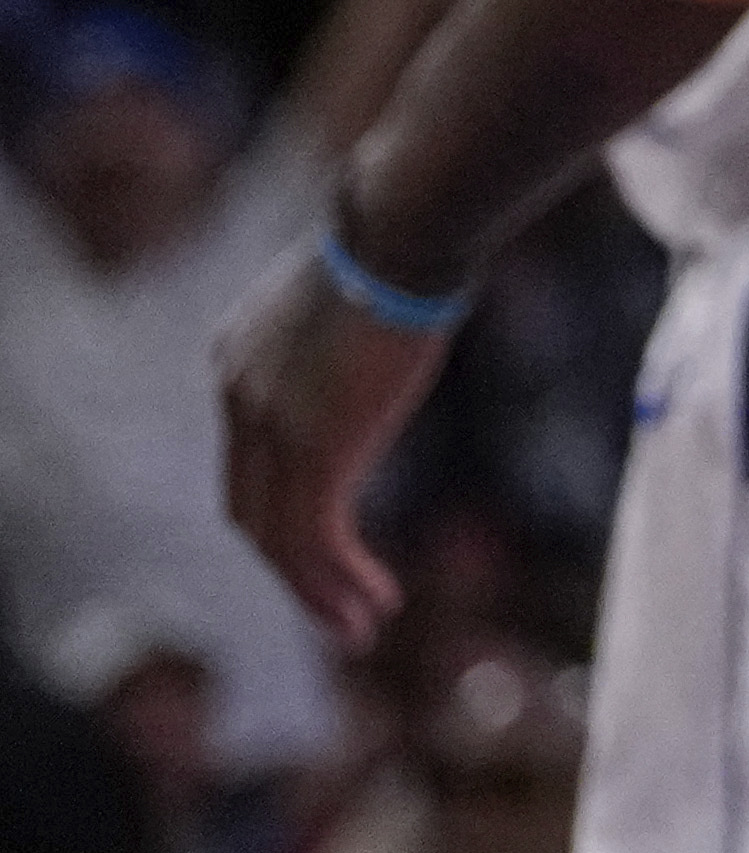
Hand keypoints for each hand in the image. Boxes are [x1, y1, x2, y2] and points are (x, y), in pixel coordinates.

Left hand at [215, 236, 458, 650]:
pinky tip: (374, 605)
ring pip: (278, 539)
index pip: (248, 456)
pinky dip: (338, 583)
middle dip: (291, 562)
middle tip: (336, 599)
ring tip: (359, 626)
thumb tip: (402, 299)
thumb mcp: (359, 286)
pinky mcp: (312, 455)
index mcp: (239, 357)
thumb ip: (354, 324)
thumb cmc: (408, 232)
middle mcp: (237, 397)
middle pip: (252, 507)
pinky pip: (314, 541)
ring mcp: (268, 429)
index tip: (329, 533)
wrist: (406, 225)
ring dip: (317, 591)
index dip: (283, 502)